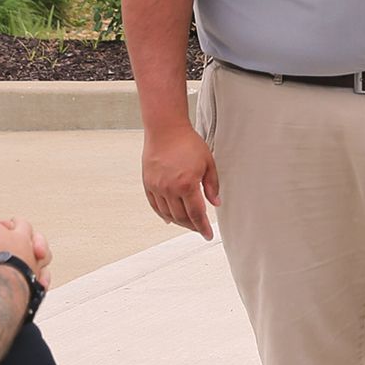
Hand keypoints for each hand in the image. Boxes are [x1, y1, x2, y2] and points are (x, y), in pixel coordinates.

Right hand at [0, 203, 50, 276]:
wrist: (3, 280)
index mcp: (23, 236)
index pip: (22, 223)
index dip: (13, 223)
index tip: (4, 224)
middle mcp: (32, 252)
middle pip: (39, 241)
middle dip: (31, 239)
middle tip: (20, 240)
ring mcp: (34, 269)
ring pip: (44, 260)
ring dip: (37, 258)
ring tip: (31, 257)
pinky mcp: (32, 285)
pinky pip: (41, 282)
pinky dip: (40, 280)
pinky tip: (36, 281)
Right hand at [143, 121, 220, 238]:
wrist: (165, 129)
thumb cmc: (188, 143)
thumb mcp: (208, 163)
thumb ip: (212, 185)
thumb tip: (216, 203)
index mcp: (187, 185)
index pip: (197, 214)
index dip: (203, 227)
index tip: (208, 235)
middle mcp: (170, 189)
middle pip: (181, 218)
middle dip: (192, 226)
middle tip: (200, 228)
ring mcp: (157, 187)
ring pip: (167, 214)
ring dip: (178, 222)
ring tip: (188, 223)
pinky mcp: (148, 184)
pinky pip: (155, 206)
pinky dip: (163, 214)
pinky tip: (170, 219)